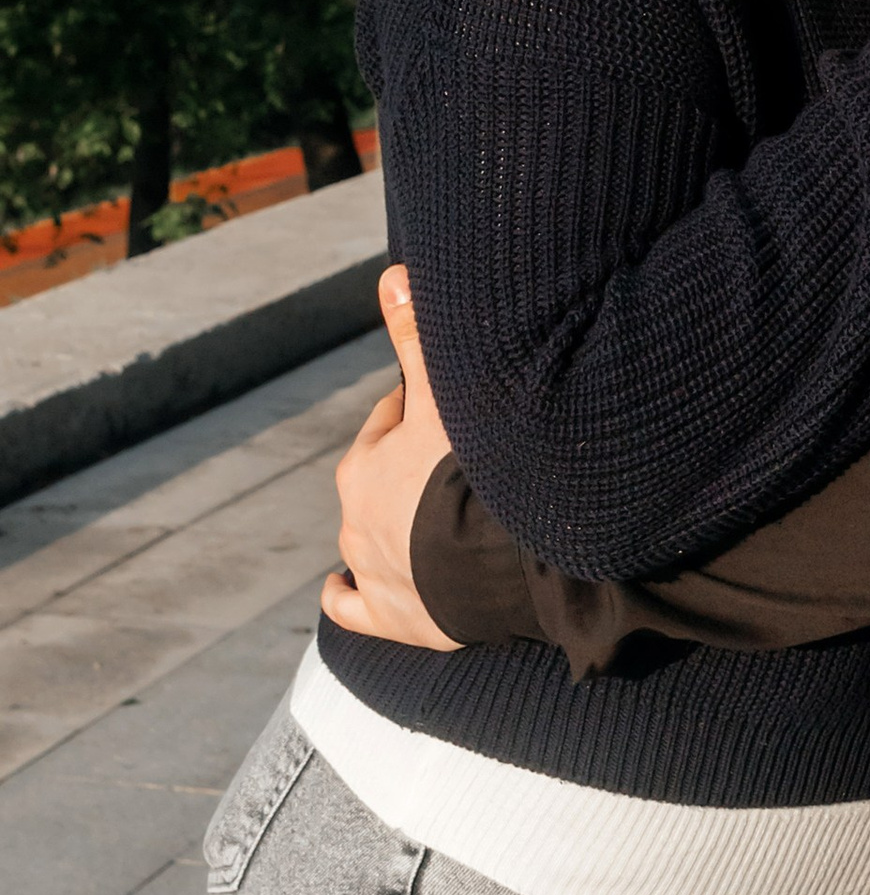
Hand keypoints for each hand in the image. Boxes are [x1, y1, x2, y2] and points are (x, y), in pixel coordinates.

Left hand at [320, 268, 465, 650]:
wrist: (496, 565)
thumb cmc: (473, 474)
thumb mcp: (445, 397)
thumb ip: (418, 338)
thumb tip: (391, 275)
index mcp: (365, 467)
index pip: (391, 422)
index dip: (421, 411)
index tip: (451, 410)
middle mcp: (356, 521)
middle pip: (380, 480)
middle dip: (408, 471)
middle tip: (455, 464)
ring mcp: (372, 574)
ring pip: (368, 541)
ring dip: (392, 528)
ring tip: (433, 522)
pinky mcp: (391, 619)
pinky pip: (352, 608)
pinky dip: (349, 598)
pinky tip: (347, 591)